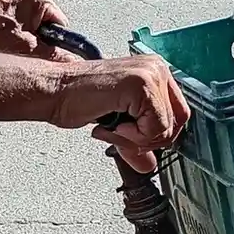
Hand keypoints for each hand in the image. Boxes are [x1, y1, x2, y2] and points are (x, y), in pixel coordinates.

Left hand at [0, 0, 78, 61]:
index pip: (60, 23)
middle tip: (20, 38)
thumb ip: (53, 54)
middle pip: (46, 16)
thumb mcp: (27, 49)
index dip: (52, 38)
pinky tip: (1, 22)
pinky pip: (17, 3)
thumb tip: (70, 61)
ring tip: (8, 31)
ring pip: (31, 10)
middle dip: (37, 29)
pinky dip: (13, 13)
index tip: (39, 44)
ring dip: (24, 21)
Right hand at [48, 55, 190, 173]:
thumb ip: (137, 142)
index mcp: (153, 71)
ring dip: (136, 139)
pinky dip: (132, 136)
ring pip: (167, 127)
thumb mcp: (117, 122)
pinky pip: (154, 127)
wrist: (54, 92)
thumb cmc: (77, 99)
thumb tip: (149, 165)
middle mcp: (155, 68)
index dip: (158, 134)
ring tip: (112, 128)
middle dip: (149, 139)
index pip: (179, 113)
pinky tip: (111, 124)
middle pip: (178, 122)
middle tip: (121, 135)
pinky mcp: (141, 84)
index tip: (133, 137)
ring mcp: (150, 74)